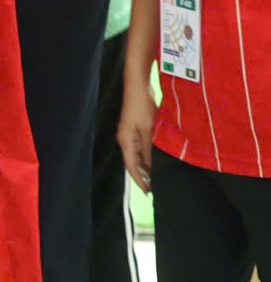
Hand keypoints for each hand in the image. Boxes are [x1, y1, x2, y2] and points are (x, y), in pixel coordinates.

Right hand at [119, 75, 156, 193]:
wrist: (138, 88)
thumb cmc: (141, 107)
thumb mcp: (148, 130)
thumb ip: (148, 148)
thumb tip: (151, 166)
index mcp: (125, 141)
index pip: (131, 166)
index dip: (140, 180)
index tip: (148, 192)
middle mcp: (125, 140)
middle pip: (133, 163)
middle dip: (143, 176)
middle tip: (154, 190)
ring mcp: (130, 135)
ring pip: (137, 157)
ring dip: (146, 167)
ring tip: (156, 179)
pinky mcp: (136, 130)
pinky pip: (140, 149)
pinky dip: (147, 158)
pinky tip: (155, 161)